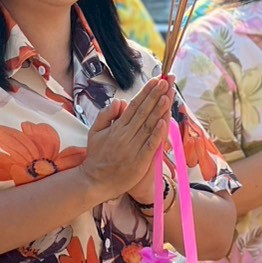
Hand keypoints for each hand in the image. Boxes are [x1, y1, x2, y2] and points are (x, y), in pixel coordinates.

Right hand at [83, 78, 173, 202]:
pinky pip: (150, 145)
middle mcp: (125, 135)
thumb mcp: (94, 132)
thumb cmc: (97, 156)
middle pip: (143, 112)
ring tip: (167, 95)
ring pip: (148, 125)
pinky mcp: (140, 161)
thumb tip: (120, 101)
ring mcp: (133, 148)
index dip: (146, 93)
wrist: (96, 181)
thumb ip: (106, 115)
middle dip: (155, 96)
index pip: (134, 106)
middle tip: (166, 82)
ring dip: (159, 110)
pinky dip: (157, 134)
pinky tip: (163, 122)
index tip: (156, 81)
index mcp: (116, 128)